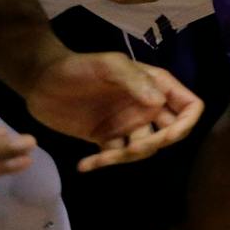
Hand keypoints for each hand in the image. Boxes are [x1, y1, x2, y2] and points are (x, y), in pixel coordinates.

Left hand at [20, 55, 203, 171]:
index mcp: (155, 85)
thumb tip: (158, 103)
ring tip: (98, 158)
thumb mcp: (107, 65)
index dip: (186, 124)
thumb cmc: (77, 66)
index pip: (189, 106)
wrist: (40, 80)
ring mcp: (128, 124)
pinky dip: (103, 164)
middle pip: (171, 132)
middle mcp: (147, 106)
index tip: (167, 136)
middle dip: (155, 144)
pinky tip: (84, 164)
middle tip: (130, 148)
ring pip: (145, 149)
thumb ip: (133, 79)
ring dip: (127, 158)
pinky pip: (117, 155)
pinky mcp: (107, 138)